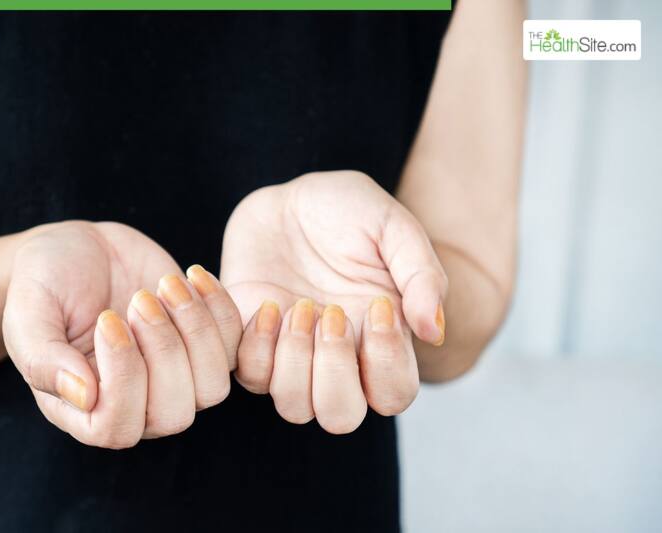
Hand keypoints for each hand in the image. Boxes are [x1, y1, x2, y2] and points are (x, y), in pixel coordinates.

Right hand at [2, 221, 241, 447]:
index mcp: (86, 410)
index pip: (117, 427)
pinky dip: (220, 308)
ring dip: (197, 331)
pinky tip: (192, 274)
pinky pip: (235, 344)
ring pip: (214, 386)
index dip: (123, 377)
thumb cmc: (45, 284)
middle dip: (164, 351)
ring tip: (166, 284)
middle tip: (139, 299)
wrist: (80, 250)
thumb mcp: (29, 314)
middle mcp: (137, 404)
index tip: (108, 320)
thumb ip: (43, 360)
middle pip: (175, 414)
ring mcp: (177, 377)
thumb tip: (84, 398)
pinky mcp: (205, 345)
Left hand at [222, 171, 447, 433]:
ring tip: (298, 305)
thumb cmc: (350, 212)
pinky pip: (248, 374)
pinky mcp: (253, 340)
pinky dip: (256, 345)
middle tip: (331, 313)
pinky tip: (269, 302)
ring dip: (294, 359)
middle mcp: (338, 358)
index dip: (387, 364)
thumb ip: (421, 276)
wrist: (291, 198)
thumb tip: (434, 331)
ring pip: (293, 405)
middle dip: (333, 372)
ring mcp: (292, 354)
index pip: (394, 393)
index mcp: (382, 339)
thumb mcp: (394, 228)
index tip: (378, 306)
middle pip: (340, 415)